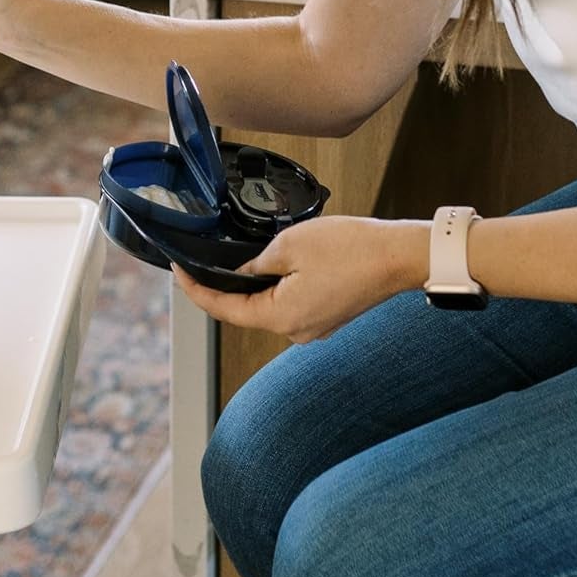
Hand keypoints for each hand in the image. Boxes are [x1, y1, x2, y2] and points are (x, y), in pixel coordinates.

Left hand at [172, 216, 428, 343]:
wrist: (398, 255)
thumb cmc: (351, 249)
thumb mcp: (289, 245)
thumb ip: (256, 262)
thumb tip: (241, 272)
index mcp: (281, 318)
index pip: (224, 310)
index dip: (197, 291)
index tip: (179, 272)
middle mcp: (295, 331)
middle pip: (245, 311)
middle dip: (222, 287)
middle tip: (198, 264)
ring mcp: (314, 326)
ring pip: (269, 306)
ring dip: (251, 286)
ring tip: (233, 260)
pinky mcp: (327, 315)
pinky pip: (291, 303)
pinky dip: (276, 287)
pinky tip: (271, 266)